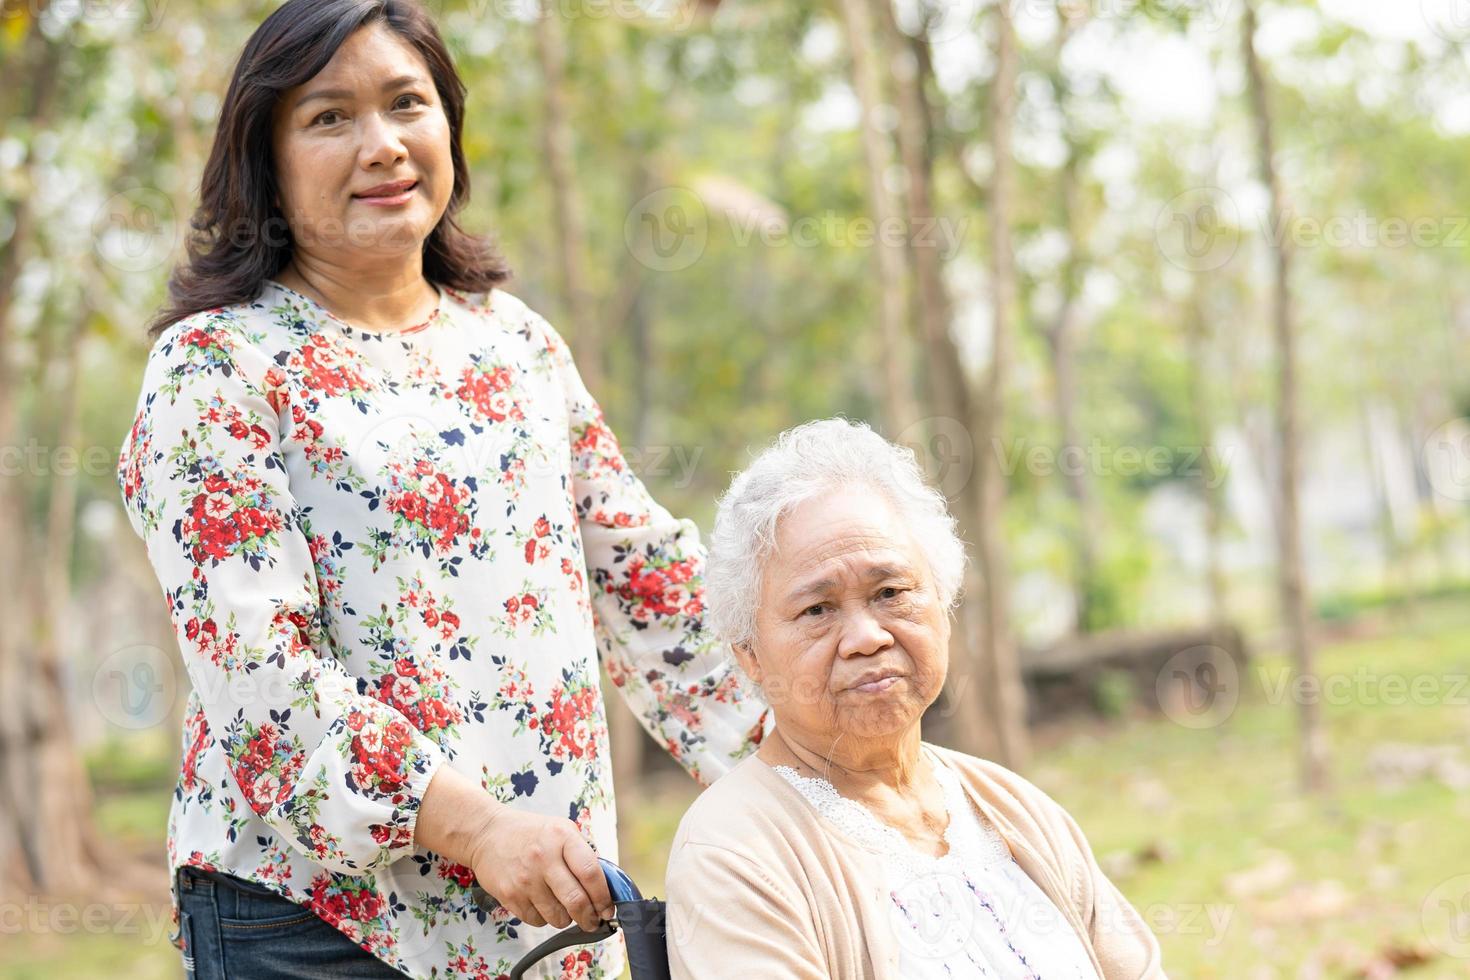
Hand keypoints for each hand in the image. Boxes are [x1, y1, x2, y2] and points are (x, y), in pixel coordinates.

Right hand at [468, 805, 612, 931]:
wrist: (486, 833)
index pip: (591, 874)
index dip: (603, 897)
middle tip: (593, 921)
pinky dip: (544, 918)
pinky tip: (542, 902)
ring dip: (566, 918)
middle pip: (576, 901)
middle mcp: (544, 858)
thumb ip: (583, 855)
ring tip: (564, 907)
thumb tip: (606, 888)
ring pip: (558, 917)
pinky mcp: (509, 896)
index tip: (607, 909)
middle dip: (589, 918)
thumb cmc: (531, 833)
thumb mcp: (562, 830)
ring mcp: (525, 879)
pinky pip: (537, 920)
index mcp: (562, 838)